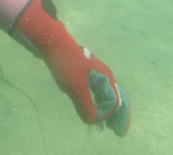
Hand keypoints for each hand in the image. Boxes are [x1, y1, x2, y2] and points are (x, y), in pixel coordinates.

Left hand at [14, 0, 129, 135]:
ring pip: (105, 94)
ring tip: (105, 121)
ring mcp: (95, 73)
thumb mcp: (75, 87)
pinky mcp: (85, 71)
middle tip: (116, 130)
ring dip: (106, 108)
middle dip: (115, 114)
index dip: (118, 117)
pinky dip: (97, 101)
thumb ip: (85, 105)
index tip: (116, 131)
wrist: (54, 41)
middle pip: (114, 98)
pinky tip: (93, 107)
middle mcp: (104, 75)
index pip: (117, 102)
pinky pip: (96, 89)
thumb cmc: (66, 63)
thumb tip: (93, 121)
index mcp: (106, 78)